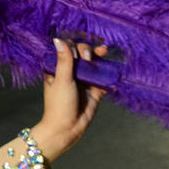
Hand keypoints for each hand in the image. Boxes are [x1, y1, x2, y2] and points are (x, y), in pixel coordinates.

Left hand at [30, 38, 107, 162]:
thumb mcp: (62, 79)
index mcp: (58, 68)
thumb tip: (58, 39)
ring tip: (104, 51)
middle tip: (89, 57)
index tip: (78, 53)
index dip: (74, 47)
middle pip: (82, 54)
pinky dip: (107, 74)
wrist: (67, 129)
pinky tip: (110, 70)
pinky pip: (103, 79)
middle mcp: (71, 72)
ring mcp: (83, 81)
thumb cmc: (59, 104)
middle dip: (88, 50)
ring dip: (99, 57)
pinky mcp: (94, 91)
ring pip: (94, 64)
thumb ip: (64, 60)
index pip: (67, 49)